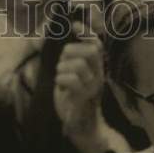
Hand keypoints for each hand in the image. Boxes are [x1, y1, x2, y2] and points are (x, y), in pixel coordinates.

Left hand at [54, 19, 104, 136]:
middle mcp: (98, 76)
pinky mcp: (85, 98)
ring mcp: (93, 87)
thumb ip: (68, 57)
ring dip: (63, 68)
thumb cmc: (73, 98)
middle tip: (62, 63)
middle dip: (71, 51)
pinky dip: (62, 79)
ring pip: (79, 65)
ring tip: (60, 77)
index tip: (74, 26)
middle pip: (91, 51)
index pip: (97, 44)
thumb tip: (54, 37)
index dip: (87, 32)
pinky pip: (73, 80)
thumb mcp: (72, 75)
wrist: (81, 126)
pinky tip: (61, 85)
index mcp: (96, 68)